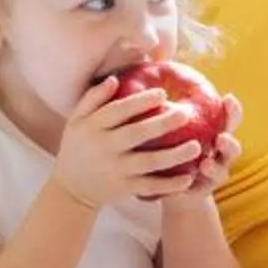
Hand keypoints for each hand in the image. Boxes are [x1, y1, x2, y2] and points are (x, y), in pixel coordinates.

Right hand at [52, 75, 201, 210]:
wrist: (71, 188)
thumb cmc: (78, 146)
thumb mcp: (76, 120)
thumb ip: (93, 98)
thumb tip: (114, 79)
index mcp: (93, 127)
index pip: (118, 111)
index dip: (140, 101)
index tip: (162, 93)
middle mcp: (105, 147)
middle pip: (137, 134)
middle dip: (163, 124)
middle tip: (186, 114)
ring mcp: (116, 169)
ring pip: (148, 162)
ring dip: (174, 155)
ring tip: (196, 146)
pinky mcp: (124, 188)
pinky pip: (150, 186)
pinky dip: (169, 185)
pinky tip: (189, 178)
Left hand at [163, 96, 243, 202]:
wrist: (170, 183)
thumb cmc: (170, 143)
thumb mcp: (171, 121)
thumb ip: (167, 97)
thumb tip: (155, 56)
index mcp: (215, 132)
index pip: (229, 118)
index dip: (232, 110)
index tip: (228, 98)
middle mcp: (219, 154)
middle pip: (233, 147)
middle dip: (230, 142)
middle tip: (221, 138)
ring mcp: (212, 174)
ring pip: (221, 171)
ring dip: (215, 168)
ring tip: (205, 164)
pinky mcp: (199, 192)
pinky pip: (199, 190)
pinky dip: (192, 188)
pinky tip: (183, 186)